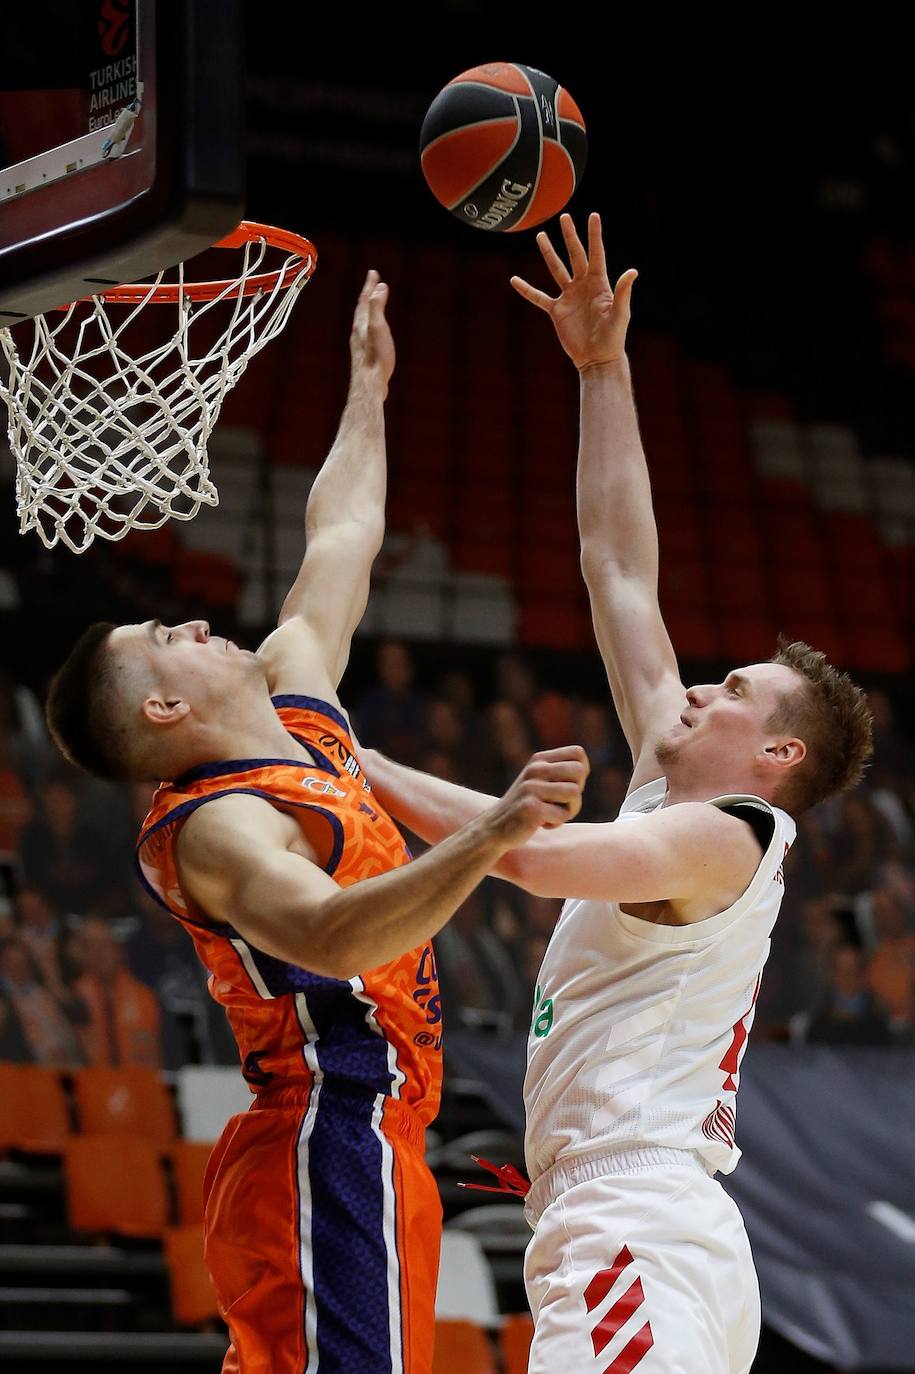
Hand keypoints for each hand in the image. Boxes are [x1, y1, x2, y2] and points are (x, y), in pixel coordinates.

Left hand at [350, 269, 394, 393]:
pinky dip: (370, 327)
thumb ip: (377, 307)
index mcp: (361, 325)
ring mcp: (360, 346)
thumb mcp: (378, 329)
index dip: (369, 286)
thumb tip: (380, 287)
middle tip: (373, 284)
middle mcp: (358, 334)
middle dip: (368, 295)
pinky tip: (372, 335)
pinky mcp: (365, 357)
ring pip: (362, 323)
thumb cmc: (376, 358)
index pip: (365, 300)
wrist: (369, 386)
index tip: (373, 272)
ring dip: (368, 311)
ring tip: (372, 306)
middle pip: (361, 310)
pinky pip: (366, 336)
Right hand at [487, 746, 589, 847]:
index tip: (566, 786)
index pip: (578, 753)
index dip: (581, 772)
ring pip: (574, 792)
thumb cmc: (527, 807)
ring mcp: (531, 787)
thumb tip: (583, 769)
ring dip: (568, 810)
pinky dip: (557, 822)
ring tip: (550, 814)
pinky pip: (563, 813)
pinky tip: (541, 824)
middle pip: (579, 771)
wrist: (494, 828)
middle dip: (577, 792)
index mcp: (539, 760)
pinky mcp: (531, 807)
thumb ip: (561, 773)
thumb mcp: (540, 782)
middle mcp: (535, 769)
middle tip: (559, 803)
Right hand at [511, 212, 636, 370]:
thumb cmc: (613, 337)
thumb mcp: (620, 314)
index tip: (593, 215)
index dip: (594, 235)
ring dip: (548, 253)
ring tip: (541, 236)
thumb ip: (623, 292)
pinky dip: (526, 290)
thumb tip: (633, 271)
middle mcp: (583, 285)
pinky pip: (538, 297)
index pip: (596, 253)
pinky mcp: (557, 311)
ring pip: (556, 270)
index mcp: (599, 283)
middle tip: (564, 217)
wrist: (597, 359)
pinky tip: (514, 280)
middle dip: (569, 236)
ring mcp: (569, 297)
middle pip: (575, 255)